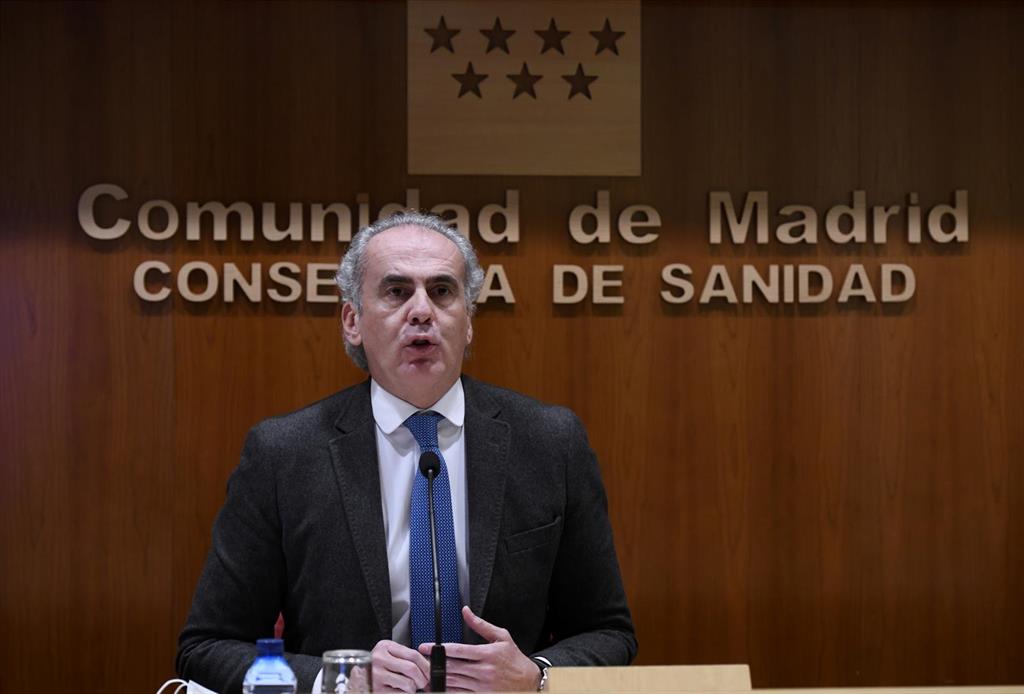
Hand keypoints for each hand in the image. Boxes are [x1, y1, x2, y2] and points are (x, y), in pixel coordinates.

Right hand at [371, 639, 429, 691]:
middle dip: (423, 679)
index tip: (430, 672)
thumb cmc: (377, 667)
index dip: (426, 665)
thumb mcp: (388, 654)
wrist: (358, 679)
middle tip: (425, 684)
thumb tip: (427, 668)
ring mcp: (377, 676)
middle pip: (412, 669)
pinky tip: (399, 691)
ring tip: (408, 687)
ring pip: (408, 683)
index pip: (413, 654)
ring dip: (413, 689)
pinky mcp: (377, 690)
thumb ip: (405, 657)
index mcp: (384, 647)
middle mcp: (379, 659)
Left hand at [417, 606, 540, 691]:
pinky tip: (439, 686)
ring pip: (454, 681)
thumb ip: (480, 625)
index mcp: (487, 654)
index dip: (440, 649)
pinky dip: (448, 690)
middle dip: (435, 663)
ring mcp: (482, 685)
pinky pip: (460, 693)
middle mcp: (484, 670)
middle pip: (453, 667)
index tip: (426, 647)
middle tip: (422, 660)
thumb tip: (466, 612)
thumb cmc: (514, 659)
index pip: (459, 650)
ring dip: (438, 677)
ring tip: (426, 673)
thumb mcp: (501, 637)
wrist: (528, 682)